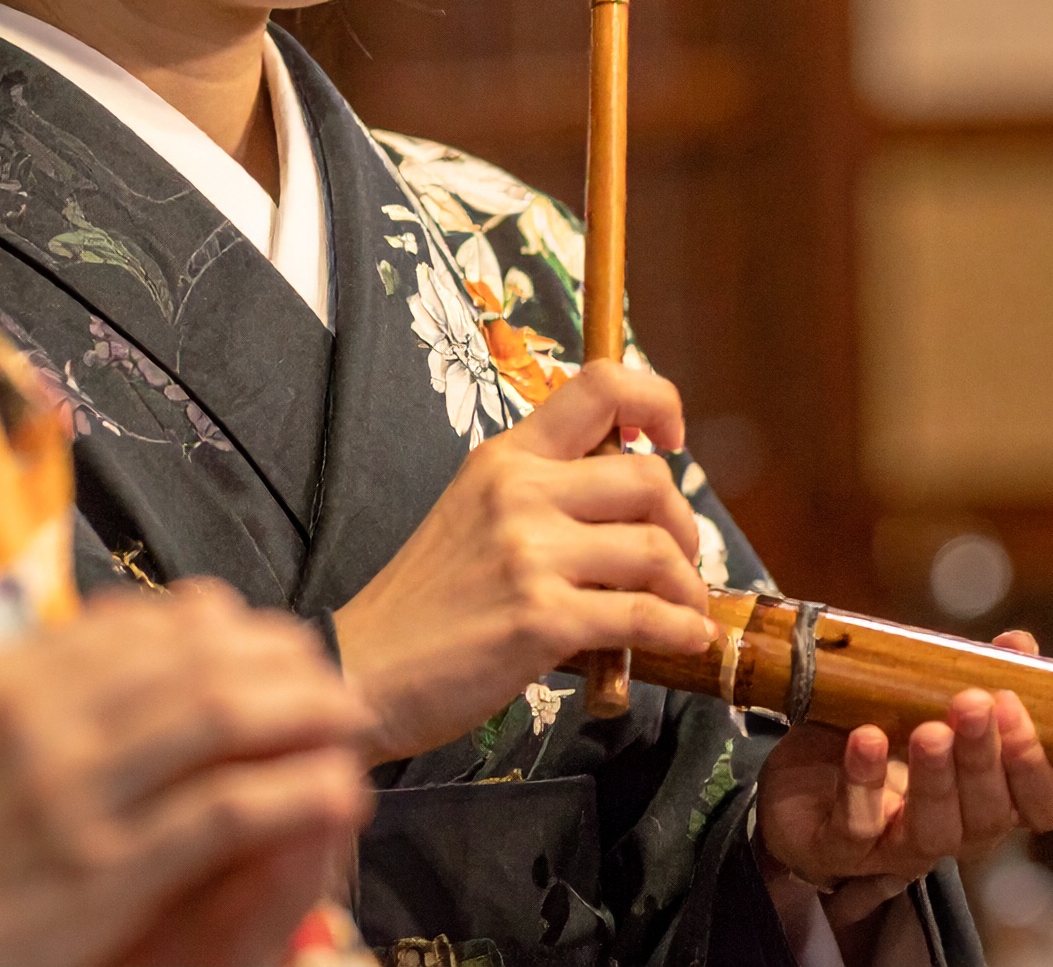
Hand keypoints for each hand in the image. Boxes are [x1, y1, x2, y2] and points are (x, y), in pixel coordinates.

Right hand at [0, 581, 374, 966]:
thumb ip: (30, 694)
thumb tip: (120, 650)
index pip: (144, 621)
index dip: (225, 626)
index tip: (263, 642)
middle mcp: (36, 714)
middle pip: (197, 652)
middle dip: (282, 658)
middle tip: (326, 675)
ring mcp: (68, 790)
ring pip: (223, 712)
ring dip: (305, 709)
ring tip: (348, 717)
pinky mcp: (99, 870)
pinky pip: (226, 807)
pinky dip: (294, 789)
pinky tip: (335, 787)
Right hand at [331, 362, 721, 761]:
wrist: (364, 668)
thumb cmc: (426, 600)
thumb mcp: (475, 511)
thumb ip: (543, 493)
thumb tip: (634, 502)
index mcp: (507, 455)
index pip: (600, 384)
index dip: (656, 399)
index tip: (671, 438)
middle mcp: (520, 491)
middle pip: (649, 480)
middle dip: (684, 526)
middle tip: (677, 561)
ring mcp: (530, 553)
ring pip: (657, 550)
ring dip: (688, 587)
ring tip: (683, 609)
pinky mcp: (541, 619)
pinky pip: (643, 617)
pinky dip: (681, 630)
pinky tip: (686, 639)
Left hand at [755, 631, 1052, 924]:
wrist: (792, 782)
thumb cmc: (878, 737)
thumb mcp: (925, 701)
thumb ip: (977, 674)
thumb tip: (1019, 643)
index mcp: (986, 801)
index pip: (1038, 805)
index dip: (1035, 765)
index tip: (1015, 704)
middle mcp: (953, 833)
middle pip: (987, 817)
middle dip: (984, 759)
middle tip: (974, 703)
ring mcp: (897, 848)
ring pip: (933, 832)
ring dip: (936, 780)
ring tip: (930, 730)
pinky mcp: (839, 849)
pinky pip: (859, 825)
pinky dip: (865, 784)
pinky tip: (867, 739)